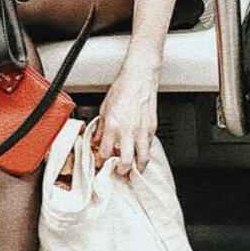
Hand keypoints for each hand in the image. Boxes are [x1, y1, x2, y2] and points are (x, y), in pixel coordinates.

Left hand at [93, 61, 159, 175]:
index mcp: (113, 125)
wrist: (139, 78)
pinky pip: (149, 147)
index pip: (105, 152)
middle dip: (121, 171)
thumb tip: (96, 141)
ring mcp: (142, 130)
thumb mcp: (104, 108)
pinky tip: (140, 153)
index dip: (101, 161)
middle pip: (125, 162)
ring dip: (137, 168)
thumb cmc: (122, 88)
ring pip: (143, 159)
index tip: (100, 163)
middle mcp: (128, 130)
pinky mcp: (152, 128)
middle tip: (118, 172)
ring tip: (133, 170)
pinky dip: (145, 153)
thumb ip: (100, 128)